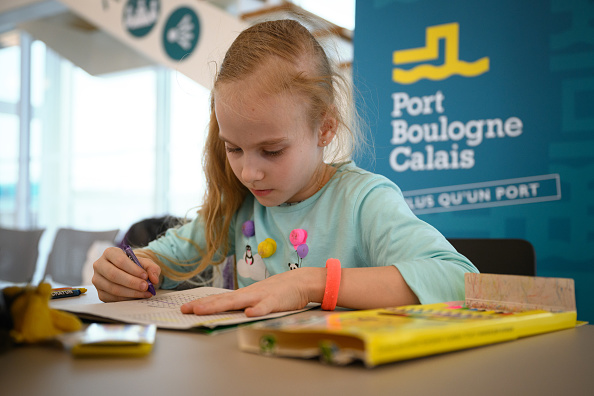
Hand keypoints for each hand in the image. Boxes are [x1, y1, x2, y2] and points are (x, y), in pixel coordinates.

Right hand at [92, 247, 160, 301]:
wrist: (127, 274)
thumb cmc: (134, 266)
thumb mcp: (145, 263)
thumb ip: (152, 268)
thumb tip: (154, 279)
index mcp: (110, 253)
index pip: (120, 260)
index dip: (133, 269)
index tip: (145, 276)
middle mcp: (100, 265)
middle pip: (113, 275)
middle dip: (131, 282)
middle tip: (145, 286)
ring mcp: (97, 280)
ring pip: (112, 288)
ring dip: (131, 292)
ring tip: (144, 292)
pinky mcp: (100, 292)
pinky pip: (112, 297)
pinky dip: (126, 298)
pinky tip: (137, 296)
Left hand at [180, 267, 323, 316]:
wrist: (300, 281)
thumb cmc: (279, 291)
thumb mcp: (258, 298)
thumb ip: (244, 304)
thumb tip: (228, 312)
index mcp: (244, 295)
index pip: (219, 299)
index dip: (202, 303)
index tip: (185, 308)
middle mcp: (249, 295)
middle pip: (223, 300)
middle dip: (203, 305)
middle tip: (185, 310)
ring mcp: (261, 297)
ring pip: (238, 302)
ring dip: (220, 306)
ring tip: (203, 310)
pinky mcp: (276, 301)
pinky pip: (266, 307)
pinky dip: (257, 310)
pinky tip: (249, 314)